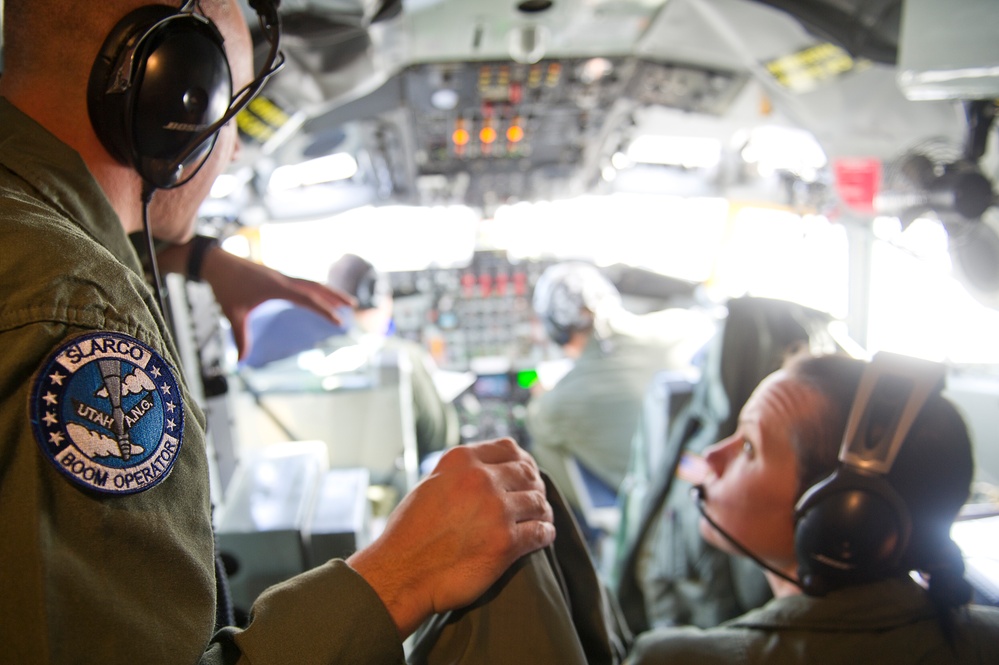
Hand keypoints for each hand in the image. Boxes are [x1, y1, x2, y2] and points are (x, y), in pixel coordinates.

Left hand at [157, 242, 353, 358]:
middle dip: (335, 296)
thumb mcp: (232, 314)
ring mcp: (281, 276)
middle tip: (353, 305)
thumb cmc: (224, 287)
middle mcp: (284, 279)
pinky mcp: (276, 276)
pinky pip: (302, 282)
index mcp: (277, 287)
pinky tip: (318, 295)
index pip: (308, 299)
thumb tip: (240, 362)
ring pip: (311, 282)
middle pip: (316, 287)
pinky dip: (315, 288)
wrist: (215, 263)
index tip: (338, 320)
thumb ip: (240, 337)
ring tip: (342, 300)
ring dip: (328, 291)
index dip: (324, 310)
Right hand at [347, 438, 554, 636]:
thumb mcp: (431, 485)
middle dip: (535, 486)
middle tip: (535, 499)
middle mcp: (481, 479)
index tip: (526, 473)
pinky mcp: (506, 542)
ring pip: (538, 502)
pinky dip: (546, 534)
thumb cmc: (411, 533)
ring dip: (543, 512)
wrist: (402, 573)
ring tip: (542, 519)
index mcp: (462, 461)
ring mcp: (497, 510)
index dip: (522, 461)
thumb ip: (460, 473)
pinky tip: (543, 537)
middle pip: (528, 473)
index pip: (508, 448)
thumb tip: (487, 468)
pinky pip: (541, 532)